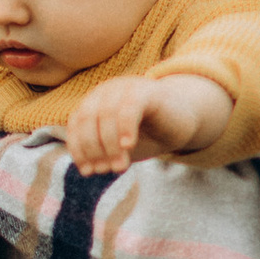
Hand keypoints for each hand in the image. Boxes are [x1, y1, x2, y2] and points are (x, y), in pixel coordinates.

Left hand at [62, 69, 234, 173]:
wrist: (183, 122)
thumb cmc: (148, 135)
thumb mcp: (119, 147)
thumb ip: (103, 154)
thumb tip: (90, 169)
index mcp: (94, 101)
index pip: (76, 123)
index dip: (78, 149)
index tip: (87, 171)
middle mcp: (107, 90)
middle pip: (88, 118)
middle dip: (93, 148)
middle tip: (106, 171)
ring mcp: (127, 87)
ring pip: (107, 114)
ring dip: (110, 145)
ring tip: (120, 168)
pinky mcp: (148, 91)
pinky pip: (130, 107)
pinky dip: (125, 128)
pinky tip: (129, 146)